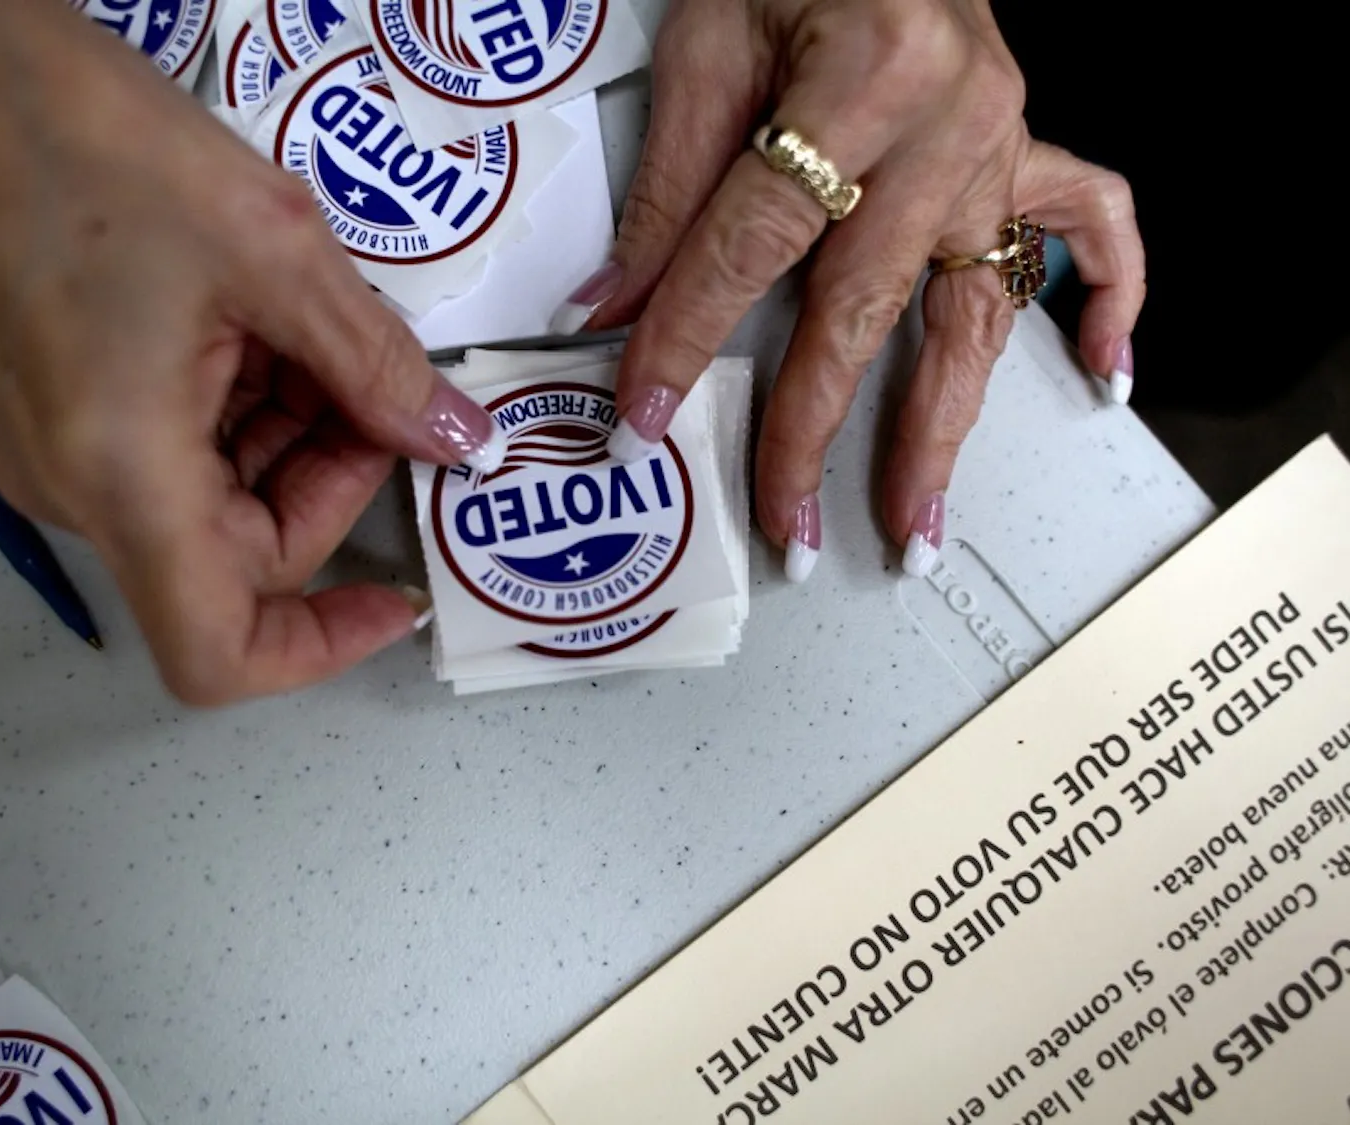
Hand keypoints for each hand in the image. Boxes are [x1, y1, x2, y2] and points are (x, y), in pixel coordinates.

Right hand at [0, 0, 503, 702]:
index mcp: (123, 475)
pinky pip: (177, 458)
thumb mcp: (274, 250)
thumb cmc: (89, 142)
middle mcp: (79, 492)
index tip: (395, 597)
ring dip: (295, 441)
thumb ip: (376, 366)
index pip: (218, 651)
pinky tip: (270, 329)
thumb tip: (453, 436)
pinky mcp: (61, 416)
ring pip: (217, 505)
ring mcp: (62, 457)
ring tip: (321, 334)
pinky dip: (246, 413)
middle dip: (333, 485)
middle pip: (241, 561)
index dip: (320, 650)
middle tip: (379, 389)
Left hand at [553, 0, 1143, 580]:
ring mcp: (1005, 138)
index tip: (647, 409)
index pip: (755, 238)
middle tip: (789, 527)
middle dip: (815, 427)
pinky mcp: (1030, 143)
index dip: (690, 332)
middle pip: (867, 304)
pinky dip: (1109, 299)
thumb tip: (613, 306)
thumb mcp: (711, 43)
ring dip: (943, 424)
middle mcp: (952, 118)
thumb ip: (670, 185)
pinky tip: (1103, 371)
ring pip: (977, 307)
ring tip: (914, 519)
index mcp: (864, 75)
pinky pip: (1098, 224)